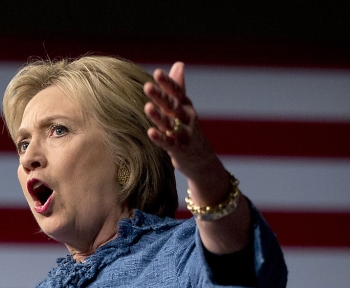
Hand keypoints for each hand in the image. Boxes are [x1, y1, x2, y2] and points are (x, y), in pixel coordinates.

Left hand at [143, 62, 249, 253]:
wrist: (203, 163)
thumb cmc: (189, 132)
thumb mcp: (185, 109)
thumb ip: (179, 88)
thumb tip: (178, 63)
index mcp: (187, 109)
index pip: (178, 93)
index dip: (169, 84)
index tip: (157, 72)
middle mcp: (187, 120)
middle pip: (173, 107)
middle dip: (161, 97)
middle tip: (147, 86)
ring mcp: (184, 136)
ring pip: (170, 124)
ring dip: (158, 116)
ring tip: (146, 107)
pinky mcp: (180, 151)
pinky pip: (169, 143)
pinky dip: (160, 138)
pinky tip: (150, 132)